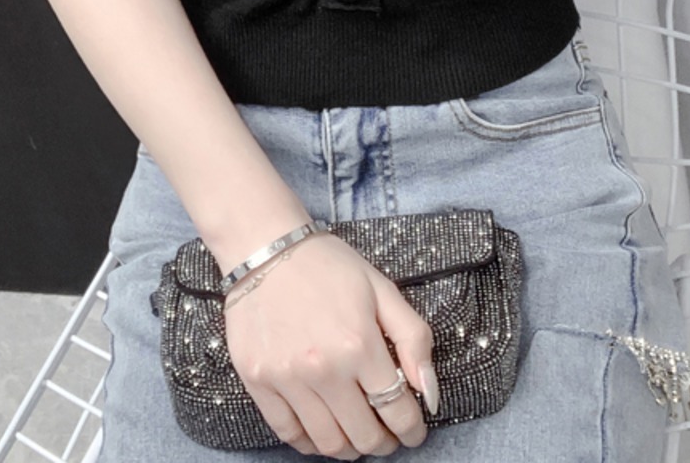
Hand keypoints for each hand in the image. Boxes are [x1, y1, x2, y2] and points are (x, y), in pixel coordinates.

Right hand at [222, 232, 435, 458]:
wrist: (265, 247)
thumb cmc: (327, 265)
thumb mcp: (381, 288)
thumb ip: (414, 338)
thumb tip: (430, 392)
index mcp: (359, 342)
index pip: (396, 410)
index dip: (412, 429)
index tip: (414, 431)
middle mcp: (323, 368)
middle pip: (363, 436)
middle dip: (384, 443)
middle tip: (388, 436)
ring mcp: (286, 378)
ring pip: (328, 443)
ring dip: (351, 448)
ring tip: (357, 435)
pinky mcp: (258, 381)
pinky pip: (289, 433)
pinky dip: (310, 443)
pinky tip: (323, 430)